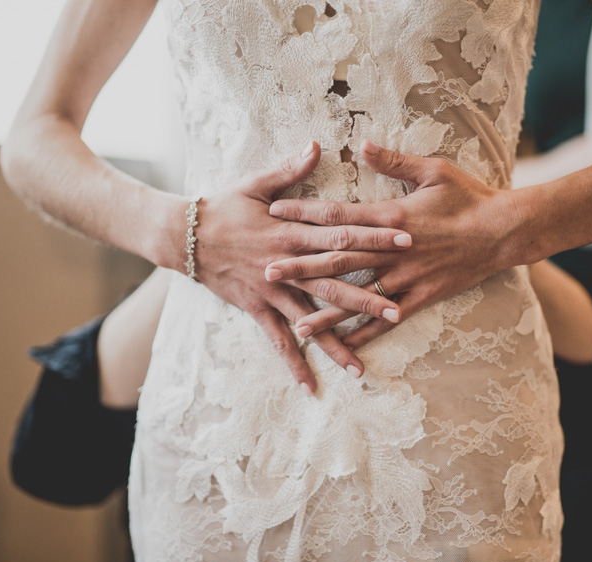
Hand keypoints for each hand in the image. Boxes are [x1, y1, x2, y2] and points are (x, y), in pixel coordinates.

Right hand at [191, 142, 411, 391]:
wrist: (185, 236)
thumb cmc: (224, 206)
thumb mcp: (256, 182)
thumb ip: (290, 168)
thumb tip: (317, 144)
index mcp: (292, 232)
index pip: (341, 234)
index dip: (374, 236)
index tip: (406, 240)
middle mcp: (287, 266)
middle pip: (334, 284)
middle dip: (367, 298)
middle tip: (399, 311)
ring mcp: (272, 291)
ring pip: (310, 320)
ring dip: (335, 342)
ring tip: (361, 366)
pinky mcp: (257, 309)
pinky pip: (278, 341)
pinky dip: (294, 364)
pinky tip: (311, 386)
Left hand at [265, 140, 521, 348]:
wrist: (504, 232)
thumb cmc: (469, 198)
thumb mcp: (433, 170)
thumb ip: (394, 162)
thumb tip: (362, 144)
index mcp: (390, 217)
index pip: (338, 215)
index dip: (304, 214)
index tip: (275, 213)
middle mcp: (391, 250)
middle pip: (337, 259)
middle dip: (300, 267)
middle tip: (266, 272)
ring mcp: (405, 277)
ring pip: (357, 296)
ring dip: (326, 311)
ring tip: (297, 324)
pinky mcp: (420, 297)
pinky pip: (387, 319)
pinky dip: (365, 333)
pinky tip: (345, 346)